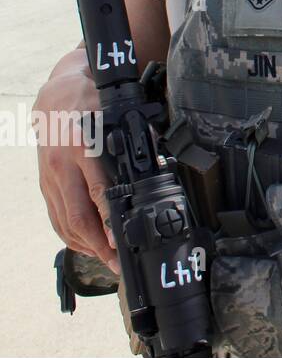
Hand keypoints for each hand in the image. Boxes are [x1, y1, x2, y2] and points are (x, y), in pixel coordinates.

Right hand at [35, 49, 118, 273]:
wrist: (57, 94)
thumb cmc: (94, 104)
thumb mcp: (119, 116)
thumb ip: (136, 141)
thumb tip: (160, 167)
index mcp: (85, 148)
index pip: (98, 192)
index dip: (109, 221)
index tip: (120, 241)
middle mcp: (63, 166)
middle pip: (78, 216)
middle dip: (98, 245)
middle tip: (117, 263)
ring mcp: (50, 177)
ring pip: (65, 221)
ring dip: (85, 245)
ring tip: (106, 260)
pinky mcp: (44, 183)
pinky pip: (55, 216)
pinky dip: (70, 235)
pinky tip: (85, 245)